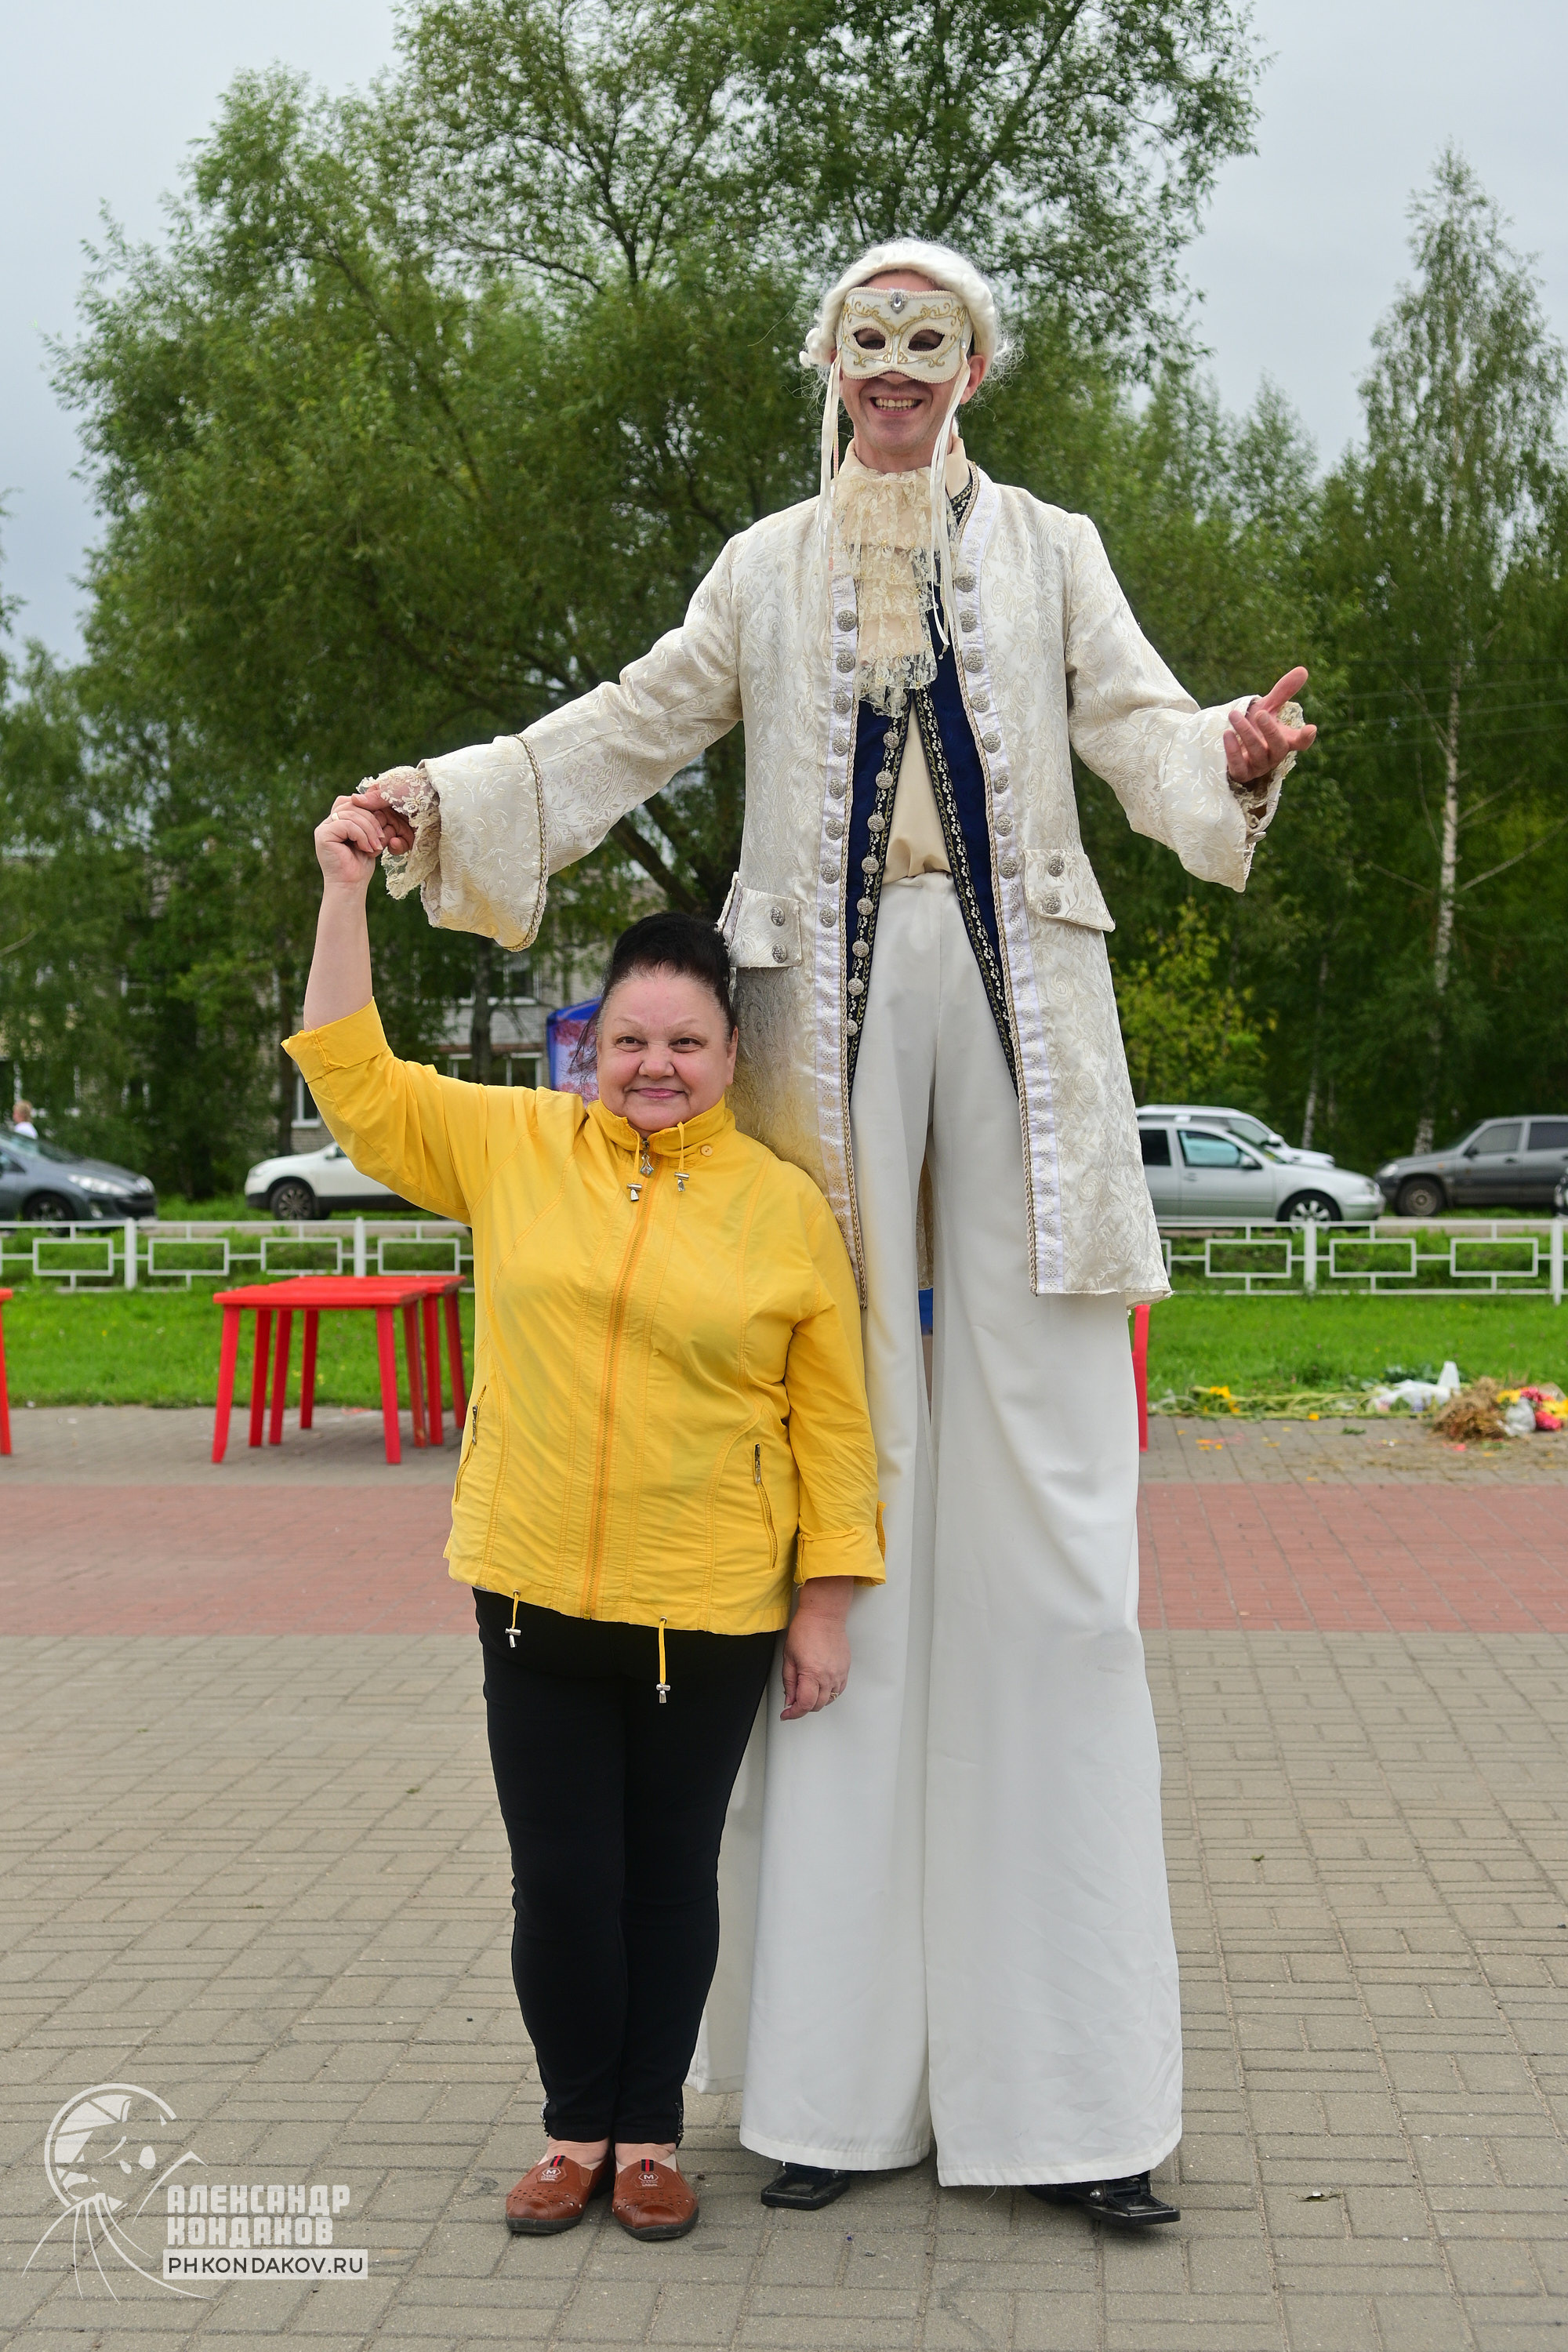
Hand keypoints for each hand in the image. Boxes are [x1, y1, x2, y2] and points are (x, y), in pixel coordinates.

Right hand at [315, 794, 392, 895]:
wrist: (350, 886)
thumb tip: (382, 809)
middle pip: (352, 804)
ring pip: (351, 814)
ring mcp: (324, 828)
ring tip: (375, 846)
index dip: (369, 809)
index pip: (352, 801)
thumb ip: (373, 823)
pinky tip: (366, 848)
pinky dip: (361, 835)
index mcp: (338, 820)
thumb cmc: (360, 865)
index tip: (381, 828)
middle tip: (381, 838)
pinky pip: (346, 824)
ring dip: (369, 830)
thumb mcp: (371, 839)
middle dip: (372, 819)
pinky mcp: (323, 835)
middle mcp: (328, 822)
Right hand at [356, 771, 418, 857]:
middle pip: (372, 827)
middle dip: (371, 832)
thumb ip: (374, 798)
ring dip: (381, 840)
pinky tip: (395, 842)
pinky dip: (395, 846)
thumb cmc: (417, 788)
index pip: (365, 811)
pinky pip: (396, 846)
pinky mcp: (410, 838)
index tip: (358, 822)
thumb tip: (353, 799)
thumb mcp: (393, 790)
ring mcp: (399, 826)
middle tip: (370, 835)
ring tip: (384, 840)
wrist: (442, 801)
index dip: (362, 818)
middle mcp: (389, 812)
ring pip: (382, 838)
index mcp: (383, 798)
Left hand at [780, 1577, 851, 1719]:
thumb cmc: (805, 1630)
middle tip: (793, 1702)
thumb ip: (789, 1682)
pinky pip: (838, 1690)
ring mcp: (839, 1673)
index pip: (805, 1705)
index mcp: (812, 1673)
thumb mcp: (789, 1657)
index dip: (794, 1713)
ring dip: (817, 1701)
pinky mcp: (845, 1669)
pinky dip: (828, 1693)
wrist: (824, 1616)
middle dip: (803, 1707)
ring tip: (807, 1692)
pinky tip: (820, 1687)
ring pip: (829, 1700)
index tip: (787, 1714)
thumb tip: (790, 1699)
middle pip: (817, 1705)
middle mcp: (828, 1676)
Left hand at [1224, 667, 1316, 783]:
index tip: (1310, 729)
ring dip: (1245, 732)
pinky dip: (1232, 750)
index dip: (1306, 737)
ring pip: (1256, 752)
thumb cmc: (1254, 726)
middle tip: (1260, 713)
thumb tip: (1302, 670)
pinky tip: (1226, 734)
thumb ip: (1283, 692)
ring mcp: (1259, 767)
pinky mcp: (1242, 774)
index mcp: (1285, 740)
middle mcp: (1274, 755)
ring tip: (1234, 715)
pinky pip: (1239, 766)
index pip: (1301, 742)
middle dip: (1269, 730)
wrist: (1231, 744)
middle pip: (1278, 746)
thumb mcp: (1267, 707)